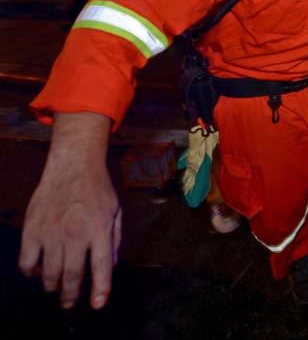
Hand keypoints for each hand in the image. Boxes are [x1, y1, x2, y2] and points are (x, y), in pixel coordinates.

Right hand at [19, 115, 121, 309]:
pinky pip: (26, 261)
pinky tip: (37, 271)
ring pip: (49, 273)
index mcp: (99, 230)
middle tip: (70, 302)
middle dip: (71, 294)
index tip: (97, 304)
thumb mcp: (115, 213)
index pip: (101, 266)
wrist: (72, 167)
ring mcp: (51, 232)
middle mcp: (75, 234)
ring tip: (56, 288)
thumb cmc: (97, 190)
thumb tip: (111, 266)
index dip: (100, 288)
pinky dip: (31, 271)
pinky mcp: (32, 229)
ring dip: (52, 286)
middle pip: (72, 275)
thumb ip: (114, 241)